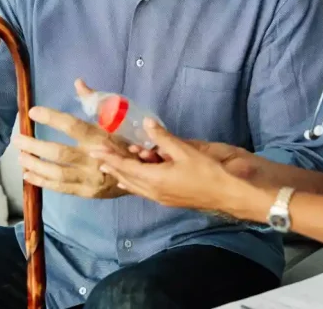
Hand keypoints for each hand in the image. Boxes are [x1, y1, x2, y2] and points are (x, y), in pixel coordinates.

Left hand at [13, 80, 135, 198]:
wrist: (143, 174)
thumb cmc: (127, 143)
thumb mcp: (116, 121)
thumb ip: (95, 102)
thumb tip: (78, 82)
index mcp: (102, 137)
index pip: (73, 126)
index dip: (52, 118)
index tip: (33, 112)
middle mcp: (95, 158)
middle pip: (59, 152)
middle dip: (34, 145)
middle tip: (18, 139)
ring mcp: (91, 178)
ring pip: (57, 173)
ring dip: (35, 165)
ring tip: (20, 156)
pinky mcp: (87, 192)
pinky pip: (61, 188)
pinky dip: (43, 182)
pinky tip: (28, 174)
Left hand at [89, 118, 249, 213]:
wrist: (227, 194)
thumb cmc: (206, 172)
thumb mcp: (185, 151)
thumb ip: (163, 138)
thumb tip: (146, 123)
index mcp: (154, 179)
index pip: (125, 167)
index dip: (110, 157)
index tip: (94, 150)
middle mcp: (153, 191)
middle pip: (127, 178)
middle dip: (112, 166)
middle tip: (97, 156)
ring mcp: (161, 198)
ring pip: (135, 186)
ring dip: (121, 175)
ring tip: (109, 167)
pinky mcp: (168, 199)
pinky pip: (144, 190)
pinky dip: (133, 183)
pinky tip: (131, 181)